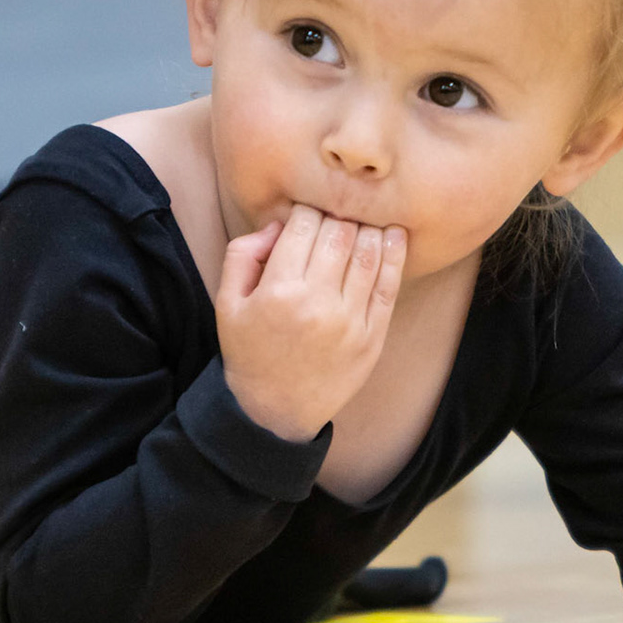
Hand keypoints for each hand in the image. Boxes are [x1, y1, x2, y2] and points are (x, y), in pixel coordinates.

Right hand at [215, 204, 406, 439]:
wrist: (274, 411)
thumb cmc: (249, 351)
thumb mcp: (228, 302)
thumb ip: (244, 254)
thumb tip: (279, 223)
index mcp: (279, 290)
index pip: (304, 225)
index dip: (307, 211)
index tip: (306, 215)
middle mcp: (318, 303)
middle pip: (339, 233)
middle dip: (336, 216)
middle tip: (333, 219)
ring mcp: (349, 321)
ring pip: (368, 253)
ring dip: (367, 229)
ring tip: (362, 223)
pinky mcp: (372, 337)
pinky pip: (389, 286)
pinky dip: (394, 255)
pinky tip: (395, 236)